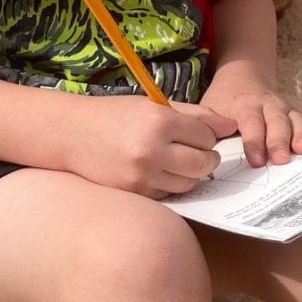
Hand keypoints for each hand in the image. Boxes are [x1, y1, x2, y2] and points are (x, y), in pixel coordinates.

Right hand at [65, 95, 239, 197]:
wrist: (70, 134)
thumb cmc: (114, 116)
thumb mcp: (153, 107)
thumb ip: (195, 115)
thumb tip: (231, 125)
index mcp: (159, 121)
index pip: (207, 136)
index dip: (206, 136)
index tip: (196, 135)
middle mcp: (152, 149)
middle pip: (204, 164)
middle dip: (207, 159)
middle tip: (196, 152)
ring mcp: (142, 175)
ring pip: (189, 183)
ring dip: (189, 174)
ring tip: (173, 160)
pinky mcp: (135, 192)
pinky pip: (168, 194)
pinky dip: (169, 185)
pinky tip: (155, 171)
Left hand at [199, 69, 301, 167]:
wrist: (241, 74)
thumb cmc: (223, 99)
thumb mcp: (210, 108)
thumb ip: (210, 127)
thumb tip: (206, 152)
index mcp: (244, 105)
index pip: (250, 123)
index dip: (254, 142)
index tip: (257, 161)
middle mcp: (268, 105)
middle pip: (276, 122)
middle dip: (280, 141)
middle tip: (283, 160)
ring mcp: (285, 108)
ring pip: (297, 120)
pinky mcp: (296, 113)